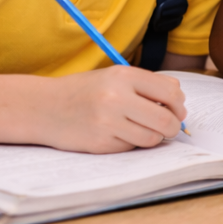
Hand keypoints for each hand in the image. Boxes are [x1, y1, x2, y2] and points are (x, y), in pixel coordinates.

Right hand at [37, 67, 187, 152]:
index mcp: (123, 76)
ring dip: (154, 137)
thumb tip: (179, 100)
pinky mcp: (100, 143)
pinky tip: (117, 134)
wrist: (43, 107)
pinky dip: (131, 143)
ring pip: (152, 138)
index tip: (178, 110)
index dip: (179, 105)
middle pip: (165, 119)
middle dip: (173, 126)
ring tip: (142, 129)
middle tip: (171, 127)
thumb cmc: (84, 91)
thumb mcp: (114, 77)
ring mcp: (107, 122)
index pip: (170, 92)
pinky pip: (131, 147)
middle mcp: (116, 97)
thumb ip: (147, 84)